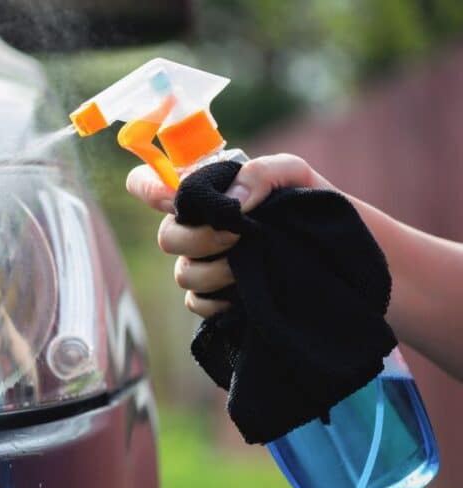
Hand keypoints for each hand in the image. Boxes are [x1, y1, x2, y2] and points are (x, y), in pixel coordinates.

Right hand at [125, 153, 334, 317]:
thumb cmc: (319, 208)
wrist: (352, 256)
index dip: (148, 188)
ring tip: (250, 267)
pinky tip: (244, 294)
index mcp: (207, 195)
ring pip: (183, 273)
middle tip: (238, 235)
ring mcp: (207, 267)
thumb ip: (260, 172)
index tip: (174, 199)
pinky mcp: (219, 301)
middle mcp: (200, 230)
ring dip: (214, 270)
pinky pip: (197, 303)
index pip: (150, 184)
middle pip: (166, 236)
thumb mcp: (296, 174)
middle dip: (198, 238)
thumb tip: (229, 202)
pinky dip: (217, 300)